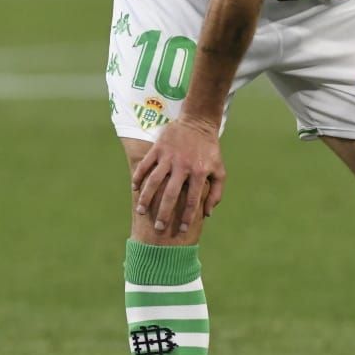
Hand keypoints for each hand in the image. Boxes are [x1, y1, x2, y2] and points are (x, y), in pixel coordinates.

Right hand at [131, 116, 224, 234]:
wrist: (198, 123)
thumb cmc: (210, 150)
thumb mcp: (219, 170)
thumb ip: (216, 192)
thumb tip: (208, 214)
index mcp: (200, 172)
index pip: (193, 200)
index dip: (187, 217)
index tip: (180, 230)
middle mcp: (184, 166)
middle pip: (171, 194)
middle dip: (164, 213)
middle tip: (158, 228)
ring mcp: (169, 157)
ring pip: (154, 181)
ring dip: (146, 198)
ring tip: (141, 211)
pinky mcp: (158, 148)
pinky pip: (145, 165)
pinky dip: (138, 177)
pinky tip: (134, 189)